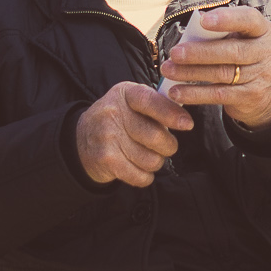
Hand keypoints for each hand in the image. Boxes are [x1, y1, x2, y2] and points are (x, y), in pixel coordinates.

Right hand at [76, 81, 193, 186]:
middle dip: (168, 146)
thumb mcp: (133, 101)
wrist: (82, 138)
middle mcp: (113, 112)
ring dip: (155, 162)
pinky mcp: (106, 159)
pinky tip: (138, 168)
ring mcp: (107, 136)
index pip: (150, 101)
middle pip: (156, 136)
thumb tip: (184, 118)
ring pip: (151, 159)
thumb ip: (158, 104)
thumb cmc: (119, 119)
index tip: (187, 125)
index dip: (171, 114)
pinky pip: (140, 176)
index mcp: (125, 93)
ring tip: (146, 155)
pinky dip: (145, 176)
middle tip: (165, 146)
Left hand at [158, 5, 270, 128]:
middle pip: (232, 51)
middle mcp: (266, 52)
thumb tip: (190, 32)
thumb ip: (221, 34)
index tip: (203, 21)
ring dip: (191, 72)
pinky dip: (195, 94)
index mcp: (262, 30)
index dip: (227, 19)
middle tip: (174, 53)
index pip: (248, 19)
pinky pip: (219, 95)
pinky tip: (176, 92)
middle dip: (200, 52)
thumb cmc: (243, 54)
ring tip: (168, 71)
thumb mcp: (240, 38)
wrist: (266, 90)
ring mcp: (260, 76)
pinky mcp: (251, 97)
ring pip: (222, 74)